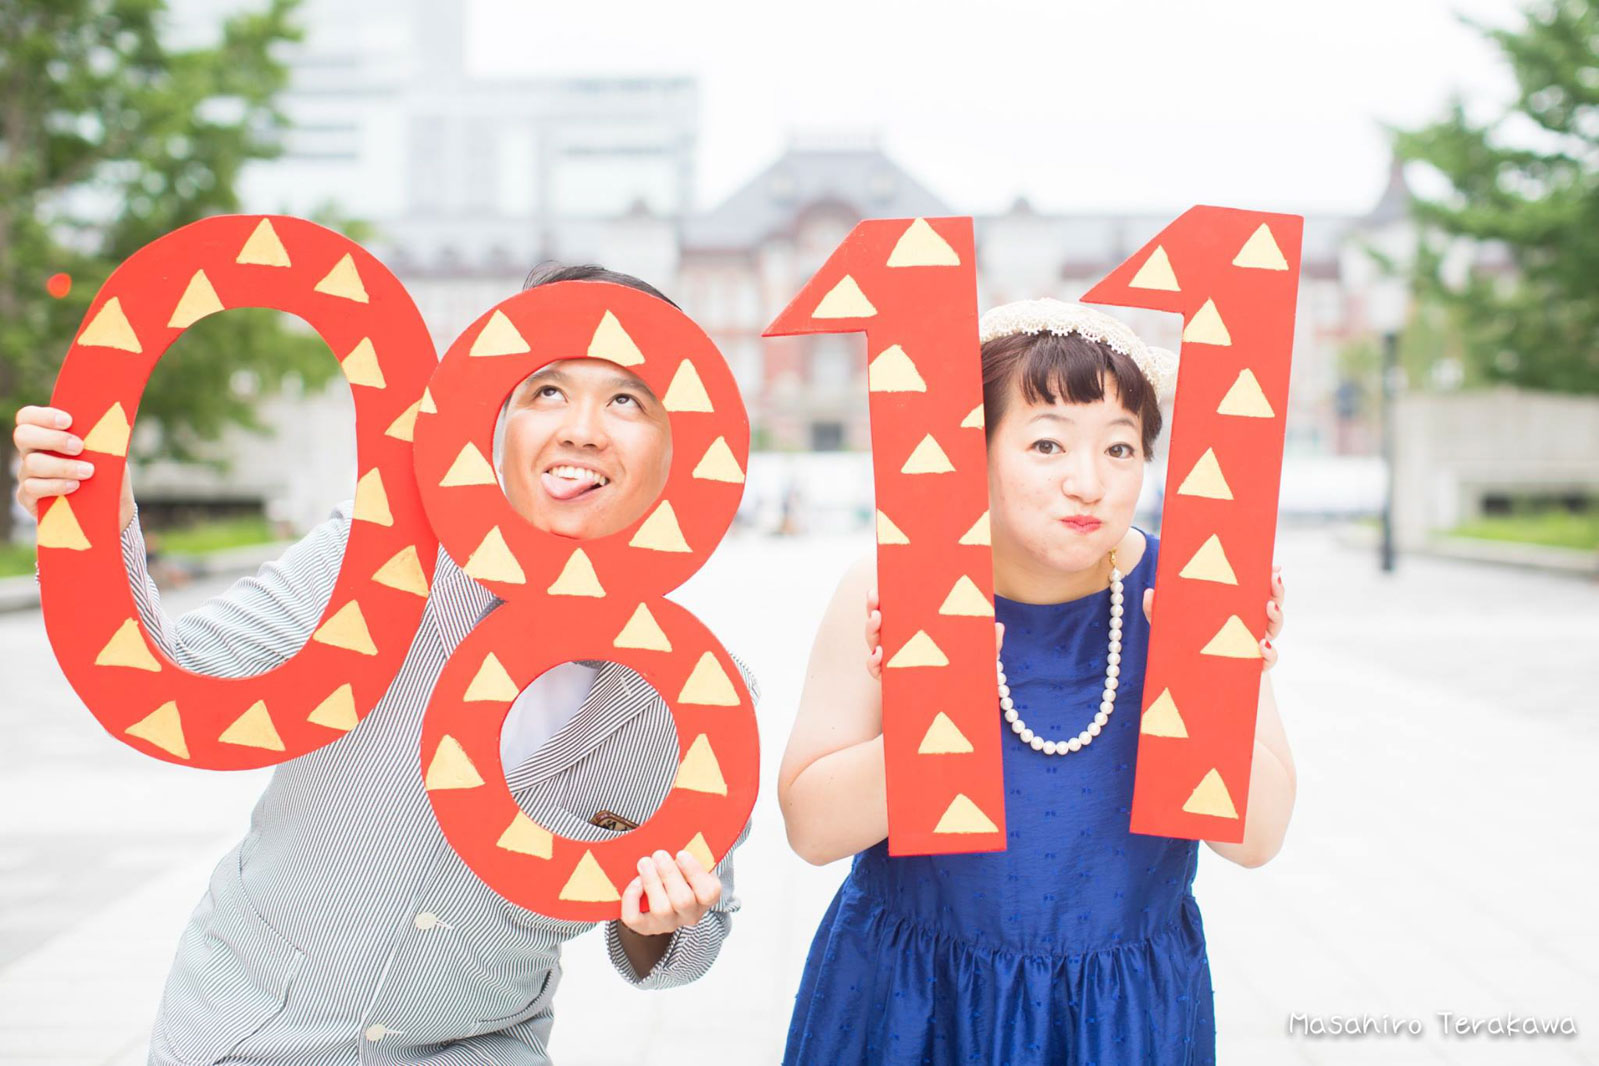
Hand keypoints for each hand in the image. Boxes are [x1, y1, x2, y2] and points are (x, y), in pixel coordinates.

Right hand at [12, 405, 134, 530]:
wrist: (111, 510)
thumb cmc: (107, 476)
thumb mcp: (110, 457)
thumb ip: (103, 442)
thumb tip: (107, 430)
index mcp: (46, 435)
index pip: (28, 417)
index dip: (43, 416)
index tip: (69, 421)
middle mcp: (31, 452)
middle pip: (23, 435)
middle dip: (53, 438)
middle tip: (79, 447)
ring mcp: (27, 475)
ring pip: (32, 463)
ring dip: (62, 466)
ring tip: (88, 471)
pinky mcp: (28, 498)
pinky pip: (32, 488)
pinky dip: (55, 486)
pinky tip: (74, 487)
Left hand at [619, 849, 719, 936]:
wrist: (662, 893)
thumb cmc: (679, 872)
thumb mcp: (690, 862)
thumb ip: (692, 848)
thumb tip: (681, 825)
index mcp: (705, 898)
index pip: (709, 892)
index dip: (695, 873)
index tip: (681, 854)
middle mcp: (688, 914)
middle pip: (683, 901)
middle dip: (669, 874)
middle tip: (659, 854)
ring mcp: (666, 923)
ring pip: (661, 909)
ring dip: (651, 882)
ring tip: (644, 862)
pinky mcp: (645, 926)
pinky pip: (635, 918)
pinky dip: (632, 899)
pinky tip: (635, 881)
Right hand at [866, 587, 1003, 679]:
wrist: (958, 709)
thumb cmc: (965, 676)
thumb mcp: (978, 657)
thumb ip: (988, 643)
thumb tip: (998, 626)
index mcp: (918, 631)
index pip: (898, 609)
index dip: (888, 596)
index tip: (883, 584)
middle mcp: (901, 644)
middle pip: (880, 621)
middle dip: (873, 607)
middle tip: (874, 598)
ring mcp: (893, 663)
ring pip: (874, 642)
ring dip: (871, 629)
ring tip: (877, 619)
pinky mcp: (890, 682)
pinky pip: (875, 670)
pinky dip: (872, 661)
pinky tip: (878, 654)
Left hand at [1143, 564, 1284, 669]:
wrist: (1190, 681)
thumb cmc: (1183, 644)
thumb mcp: (1169, 624)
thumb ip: (1158, 609)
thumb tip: (1150, 592)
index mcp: (1234, 606)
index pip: (1256, 586)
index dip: (1268, 575)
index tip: (1273, 565)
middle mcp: (1249, 622)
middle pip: (1272, 602)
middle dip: (1277, 590)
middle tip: (1273, 579)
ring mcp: (1253, 643)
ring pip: (1275, 626)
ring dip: (1277, 615)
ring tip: (1268, 607)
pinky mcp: (1253, 665)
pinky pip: (1269, 659)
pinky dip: (1270, 652)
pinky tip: (1261, 645)